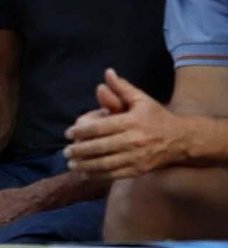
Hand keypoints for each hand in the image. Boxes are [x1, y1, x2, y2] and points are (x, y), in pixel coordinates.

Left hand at [64, 69, 188, 179]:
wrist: (181, 140)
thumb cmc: (157, 117)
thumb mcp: (141, 99)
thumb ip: (122, 87)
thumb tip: (107, 72)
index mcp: (131, 122)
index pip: (100, 128)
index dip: (81, 131)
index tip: (68, 133)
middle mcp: (133, 141)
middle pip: (100, 147)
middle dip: (80, 150)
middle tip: (66, 151)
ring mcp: (137, 157)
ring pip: (106, 164)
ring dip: (86, 165)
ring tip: (71, 164)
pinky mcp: (140, 170)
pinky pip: (116, 174)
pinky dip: (99, 175)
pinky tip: (86, 173)